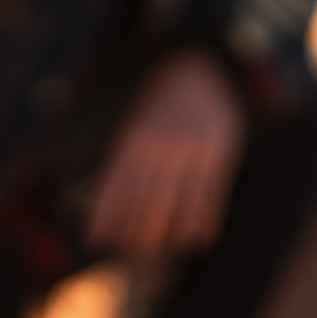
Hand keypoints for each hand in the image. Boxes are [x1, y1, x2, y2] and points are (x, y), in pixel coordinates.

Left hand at [85, 50, 245, 261]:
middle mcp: (160, 144)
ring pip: (177, 200)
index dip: (105, 213)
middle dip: (134, 229)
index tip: (96, 239)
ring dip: (166, 231)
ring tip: (157, 251)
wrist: (198, 65)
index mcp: (134, 137)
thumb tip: (102, 204)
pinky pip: (210, 192)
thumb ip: (124, 162)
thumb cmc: (157, 106)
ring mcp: (192, 148)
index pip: (116, 183)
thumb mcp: (135, 126)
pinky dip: (201, 219)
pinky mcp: (220, 150)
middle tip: (128, 252)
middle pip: (145, 197)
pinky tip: (194, 240)